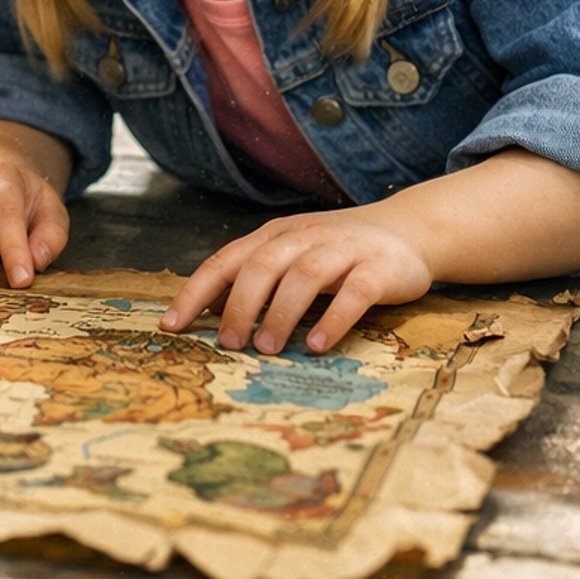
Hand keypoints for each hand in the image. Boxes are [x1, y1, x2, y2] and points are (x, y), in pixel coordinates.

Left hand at [159, 206, 433, 354]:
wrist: (408, 229)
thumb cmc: (336, 251)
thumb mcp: (291, 255)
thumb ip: (254, 277)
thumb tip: (206, 312)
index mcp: (275, 235)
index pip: (227, 261)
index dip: (197, 292)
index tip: (171, 326)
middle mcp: (305, 236)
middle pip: (263, 265)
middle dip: (240, 305)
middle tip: (228, 344)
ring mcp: (343, 249)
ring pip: (305, 276)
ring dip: (282, 313)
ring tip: (267, 349)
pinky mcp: (378, 268)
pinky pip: (354, 293)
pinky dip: (334, 320)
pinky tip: (318, 347)